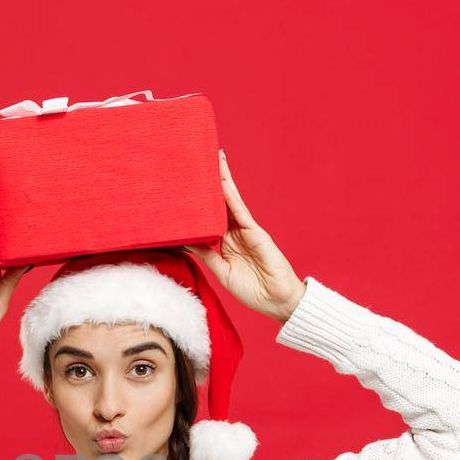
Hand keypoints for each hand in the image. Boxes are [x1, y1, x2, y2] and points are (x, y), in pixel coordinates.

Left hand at [185, 150, 304, 321]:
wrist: (275, 300)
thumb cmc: (251, 290)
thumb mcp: (221, 272)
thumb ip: (206, 255)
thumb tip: (184, 241)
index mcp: (226, 242)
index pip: (210, 217)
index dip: (201, 201)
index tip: (188, 186)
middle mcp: (235, 232)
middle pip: (220, 202)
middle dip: (213, 182)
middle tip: (201, 159)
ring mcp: (246, 230)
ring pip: (231, 201)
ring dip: (223, 181)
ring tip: (213, 160)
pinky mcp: (256, 232)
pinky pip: (240, 212)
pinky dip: (231, 197)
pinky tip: (222, 184)